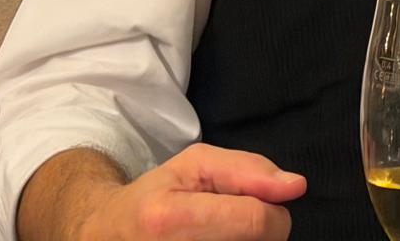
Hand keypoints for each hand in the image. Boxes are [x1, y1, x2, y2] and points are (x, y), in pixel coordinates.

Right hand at [21, 144, 304, 240]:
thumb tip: (296, 187)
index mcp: (169, 219)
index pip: (257, 221)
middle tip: (229, 225)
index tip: (260, 206)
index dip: (273, 213)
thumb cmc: (153, 198)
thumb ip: (248, 170)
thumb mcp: (194, 166)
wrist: (104, 238)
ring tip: (219, 239)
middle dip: (259, 233)